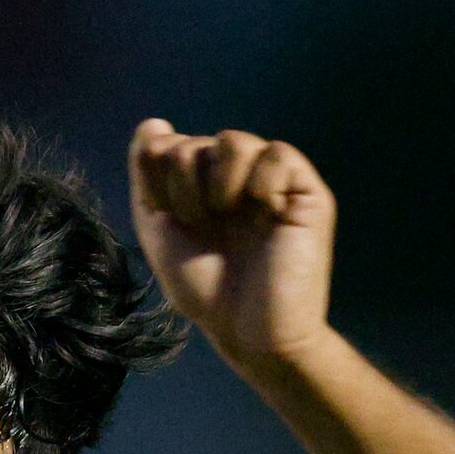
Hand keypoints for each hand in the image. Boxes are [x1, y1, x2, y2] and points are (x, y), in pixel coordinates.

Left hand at [129, 119, 335, 362]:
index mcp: (198, 187)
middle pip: (195, 144)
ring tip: (225, 216)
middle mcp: (234, 179)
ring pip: (234, 141)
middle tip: (199, 223)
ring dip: (217, 182)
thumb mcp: (160, 231)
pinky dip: (259, 182)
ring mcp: (271, 182)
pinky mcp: (306, 190)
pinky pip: (277, 153)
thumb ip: (148, 178)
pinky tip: (263, 210)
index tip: (168, 215)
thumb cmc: (205, 288)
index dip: (157, 175)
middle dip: (183, 186)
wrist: (248, 329)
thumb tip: (152, 124)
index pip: (168, 146)